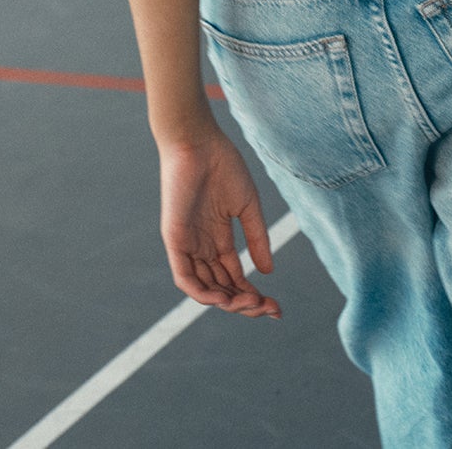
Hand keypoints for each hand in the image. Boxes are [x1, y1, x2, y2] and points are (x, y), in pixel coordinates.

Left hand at [158, 125, 281, 318]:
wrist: (198, 142)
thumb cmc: (223, 166)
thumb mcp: (247, 206)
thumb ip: (257, 237)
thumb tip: (267, 272)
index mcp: (218, 237)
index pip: (234, 277)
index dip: (254, 295)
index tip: (277, 307)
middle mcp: (202, 246)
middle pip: (222, 288)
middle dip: (245, 303)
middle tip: (267, 308)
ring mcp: (188, 244)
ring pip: (205, 288)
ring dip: (227, 302)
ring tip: (250, 304)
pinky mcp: (174, 239)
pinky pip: (184, 277)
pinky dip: (202, 293)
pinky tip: (223, 299)